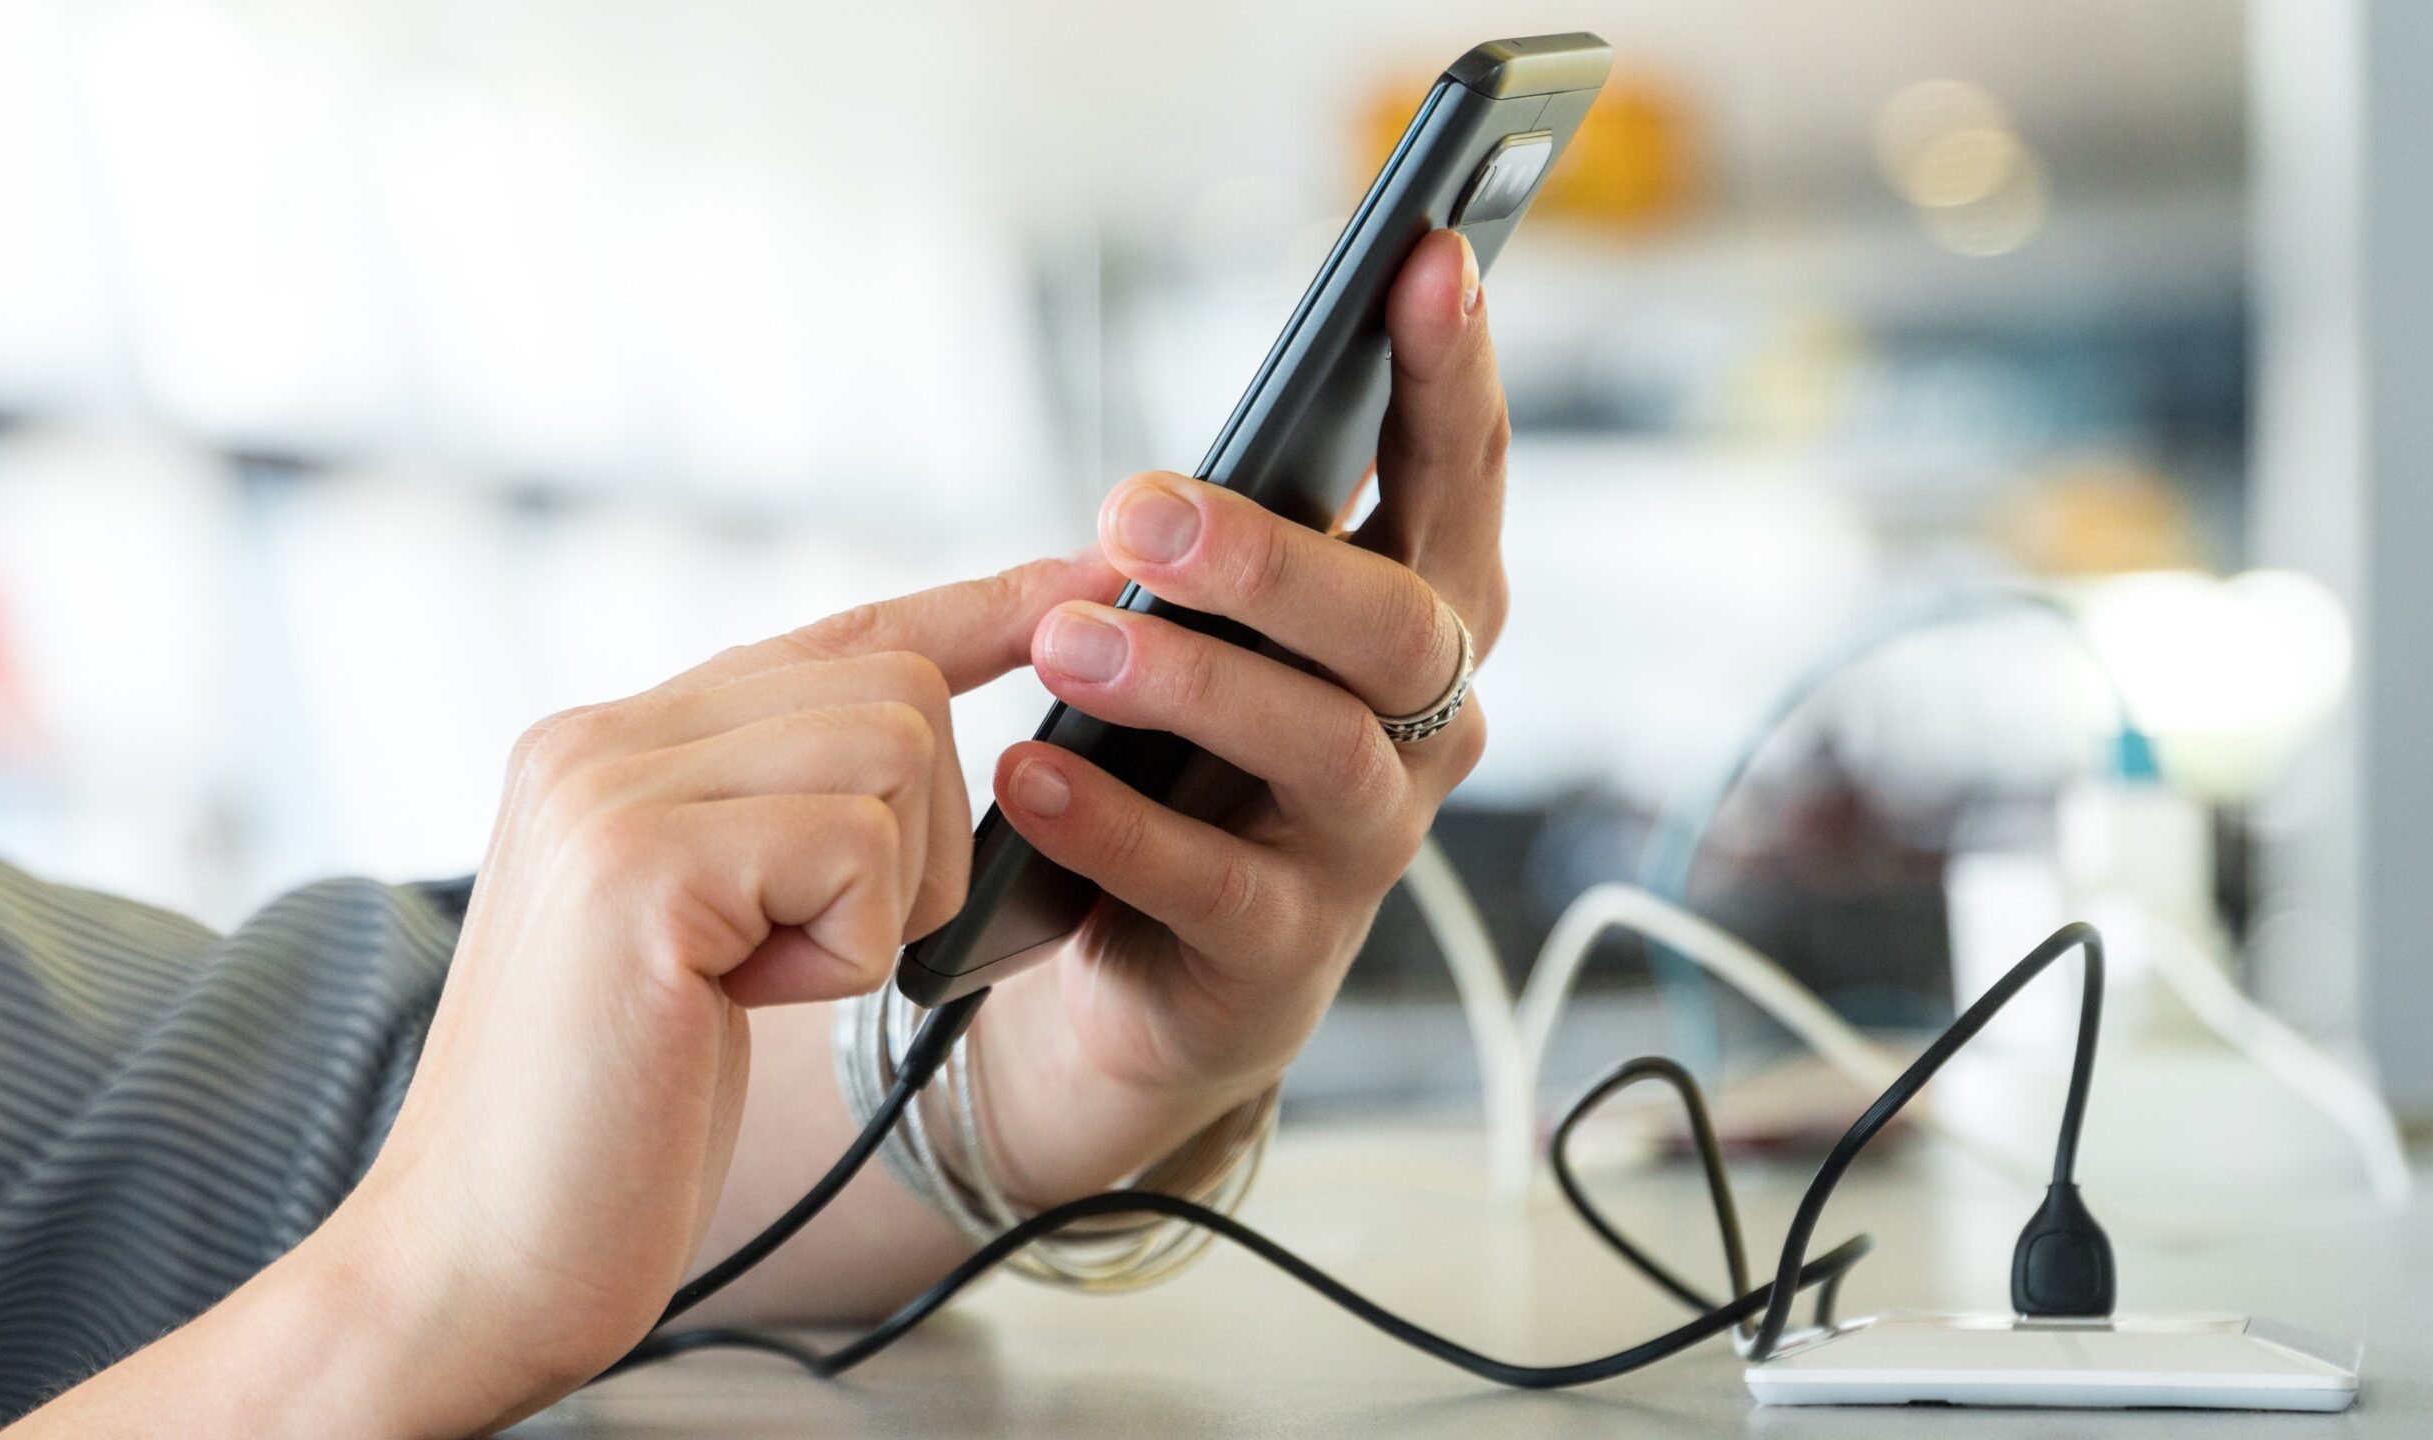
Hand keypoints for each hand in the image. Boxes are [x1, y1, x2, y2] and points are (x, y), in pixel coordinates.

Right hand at [245, 556, 1114, 1433]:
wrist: (478, 1258)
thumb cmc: (615, 1120)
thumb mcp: (710, 932)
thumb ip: (775, 818)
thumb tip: (915, 737)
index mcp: (616, 743)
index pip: (835, 633)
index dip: (971, 610)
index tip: (1080, 577)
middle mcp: (602, 736)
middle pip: (895, 685)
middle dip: (920, 835)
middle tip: (815, 951)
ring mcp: (610, 788)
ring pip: (894, 748)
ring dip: (882, 894)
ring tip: (763, 976)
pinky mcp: (639, 865)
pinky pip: (858, 844)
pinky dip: (846, 946)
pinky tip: (739, 1003)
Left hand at [977, 229, 1509, 1195]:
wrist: (1151, 974)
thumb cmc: (1188, 763)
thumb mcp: (1214, 639)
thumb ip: (1226, 559)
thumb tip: (1158, 498)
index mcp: (1418, 615)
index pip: (1458, 477)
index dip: (1453, 372)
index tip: (1426, 256)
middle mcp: (1423, 724)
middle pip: (1401, 623)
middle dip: (1278, 556)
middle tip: (1136, 504)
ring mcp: (1365, 845)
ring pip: (1324, 748)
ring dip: (1194, 683)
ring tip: (1068, 642)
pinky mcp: (1286, 952)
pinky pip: (1215, 884)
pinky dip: (1120, 827)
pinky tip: (1031, 779)